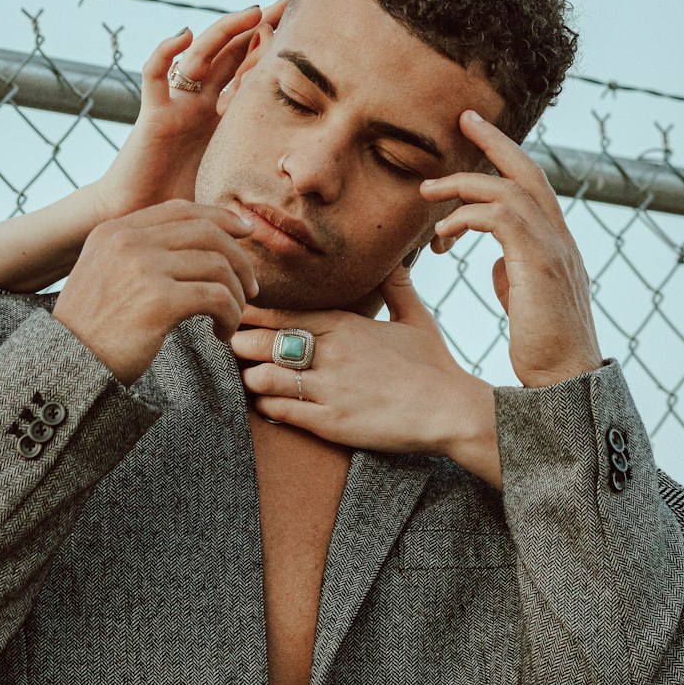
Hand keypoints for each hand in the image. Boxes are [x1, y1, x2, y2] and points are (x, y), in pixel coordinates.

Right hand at [54, 201, 258, 384]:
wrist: (66, 366)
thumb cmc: (91, 328)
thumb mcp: (105, 273)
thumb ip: (139, 251)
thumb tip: (198, 242)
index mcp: (115, 230)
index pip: (181, 209)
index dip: (220, 218)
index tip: (246, 232)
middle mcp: (128, 241)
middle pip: (207, 233)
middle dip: (239, 259)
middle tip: (251, 289)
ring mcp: (142, 267)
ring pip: (218, 266)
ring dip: (236, 296)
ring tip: (231, 318)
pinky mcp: (158, 300)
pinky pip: (217, 298)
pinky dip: (230, 316)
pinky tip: (221, 333)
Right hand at [87, 0, 288, 223]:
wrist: (141, 219)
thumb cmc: (182, 203)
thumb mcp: (231, 177)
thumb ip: (256, 167)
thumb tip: (305, 176)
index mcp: (219, 114)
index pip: (248, 70)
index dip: (270, 48)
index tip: (301, 26)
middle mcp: (199, 102)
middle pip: (229, 52)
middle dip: (257, 27)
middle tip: (285, 2)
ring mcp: (176, 104)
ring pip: (199, 56)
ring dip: (225, 31)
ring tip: (253, 12)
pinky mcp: (153, 116)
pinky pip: (154, 76)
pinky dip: (165, 52)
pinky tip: (183, 34)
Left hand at [230, 266, 501, 486]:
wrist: (452, 411)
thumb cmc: (435, 366)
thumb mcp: (416, 319)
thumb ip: (397, 287)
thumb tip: (395, 260)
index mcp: (346, 325)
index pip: (282, 314)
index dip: (253, 315)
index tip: (236, 315)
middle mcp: (331, 353)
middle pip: (262, 342)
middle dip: (240, 344)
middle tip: (231, 347)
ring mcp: (329, 389)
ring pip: (263, 376)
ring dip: (250, 377)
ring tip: (249, 378)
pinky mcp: (331, 423)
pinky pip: (280, 411)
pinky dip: (266, 405)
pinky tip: (266, 402)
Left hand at [420, 110, 602, 387]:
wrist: (566, 384)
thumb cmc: (545, 352)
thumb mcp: (527, 304)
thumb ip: (514, 276)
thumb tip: (497, 264)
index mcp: (556, 245)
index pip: (533, 187)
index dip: (506, 159)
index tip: (477, 139)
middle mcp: (560, 238)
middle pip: (529, 170)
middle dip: (496, 140)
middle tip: (464, 119)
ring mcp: (553, 248)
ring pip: (509, 189)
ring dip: (464, 185)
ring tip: (428, 192)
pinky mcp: (538, 262)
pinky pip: (499, 217)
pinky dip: (466, 216)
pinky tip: (442, 235)